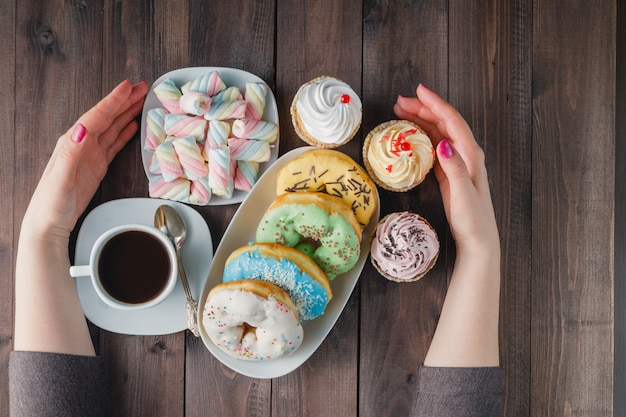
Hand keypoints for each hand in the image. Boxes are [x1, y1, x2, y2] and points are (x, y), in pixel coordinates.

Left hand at [22, 80, 148, 239]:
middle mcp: (82, 144)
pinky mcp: (97, 165)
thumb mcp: (60, 178)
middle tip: (143, 87)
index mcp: (73, 142)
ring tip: (143, 100)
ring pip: (113, 126)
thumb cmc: (52, 203)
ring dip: (127, 112)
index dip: (113, 100)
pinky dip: (125, 132)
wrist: (50, 223)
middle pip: (107, 116)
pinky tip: (133, 125)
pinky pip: (114, 143)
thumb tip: (82, 129)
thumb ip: (71, 152)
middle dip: (125, 100)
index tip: (128, 87)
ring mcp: (90, 154)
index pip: (97, 116)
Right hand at [394, 84, 498, 253]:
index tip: (419, 90)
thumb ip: (454, 168)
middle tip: (399, 101)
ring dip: (421, 120)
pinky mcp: (449, 172)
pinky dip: (421, 137)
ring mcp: (457, 162)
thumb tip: (443, 144)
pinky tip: (410, 136)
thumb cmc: (472, 219)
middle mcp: (465, 154)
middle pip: (443, 122)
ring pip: (437, 133)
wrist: (477, 240)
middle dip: (423, 108)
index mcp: (470, 154)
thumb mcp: (463, 194)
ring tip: (401, 112)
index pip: (452, 121)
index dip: (435, 104)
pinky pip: (434, 147)